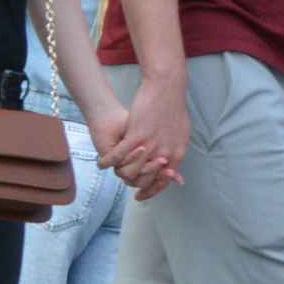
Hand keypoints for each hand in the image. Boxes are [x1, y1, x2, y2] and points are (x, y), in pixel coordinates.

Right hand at [102, 77, 187, 193]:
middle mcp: (164, 154)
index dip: (152, 191)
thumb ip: (176, 155)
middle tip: (127, 186)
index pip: (163, 181)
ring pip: (130, 170)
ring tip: (112, 172)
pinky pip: (118, 155)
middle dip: (134, 186)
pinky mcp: (136, 136)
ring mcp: (149, 146)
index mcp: (176, 154)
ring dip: (119, 172)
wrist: (166, 88)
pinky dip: (108, 161)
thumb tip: (176, 175)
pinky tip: (102, 163)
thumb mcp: (182, 135)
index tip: (141, 195)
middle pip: (146, 180)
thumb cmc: (174, 108)